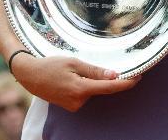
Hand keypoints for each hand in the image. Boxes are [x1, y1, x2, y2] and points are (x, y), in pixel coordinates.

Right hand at [11, 53, 139, 111]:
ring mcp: (73, 105)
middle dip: (110, 79)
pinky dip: (87, 85)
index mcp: (80, 89)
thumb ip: (94, 71)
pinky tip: (76, 76)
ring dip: (95, 81)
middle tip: (112, 65)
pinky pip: (85, 94)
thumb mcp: (74, 62)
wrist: (29, 75)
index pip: (109, 87)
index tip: (139, 77)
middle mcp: (78, 101)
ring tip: (79, 69)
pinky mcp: (70, 105)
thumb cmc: (50, 65)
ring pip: (94, 91)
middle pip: (102, 89)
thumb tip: (114, 75)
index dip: (126, 83)